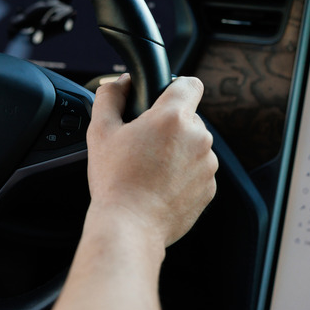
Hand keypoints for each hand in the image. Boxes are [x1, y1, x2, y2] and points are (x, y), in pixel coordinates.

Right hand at [86, 74, 217, 246]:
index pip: (190, 84)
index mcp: (172, 118)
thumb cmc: (115, 181)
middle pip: (188, 117)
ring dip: (176, 151)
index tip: (161, 99)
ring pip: (193, 145)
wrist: (130, 226)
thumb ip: (110, 97)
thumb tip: (119, 83)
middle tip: (141, 144)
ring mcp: (208, 165)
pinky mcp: (210, 188)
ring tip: (149, 170)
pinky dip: (182, 174)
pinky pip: (197, 170)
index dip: (174, 87)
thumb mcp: (100, 131)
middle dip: (168, 126)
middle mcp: (198, 137)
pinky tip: (158, 186)